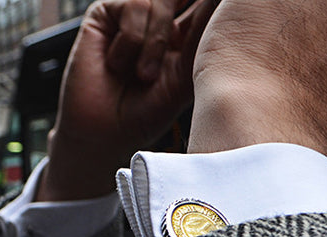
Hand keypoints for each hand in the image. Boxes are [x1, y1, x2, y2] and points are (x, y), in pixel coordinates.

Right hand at [39, 0, 218, 200]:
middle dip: (175, 27)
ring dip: (155, 43)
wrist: (104, 133)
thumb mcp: (189, 70)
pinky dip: (131, 40)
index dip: (211, 9)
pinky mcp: (105, 12)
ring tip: (144, 76)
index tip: (221, 14)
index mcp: (185, 30)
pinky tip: (118, 64)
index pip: (203, 5)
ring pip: (160, 0)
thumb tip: (222, 2)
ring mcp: (132, 13)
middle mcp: (160, 18)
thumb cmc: (145, 112)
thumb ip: (203, 31)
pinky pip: (134, 5)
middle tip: (180, 44)